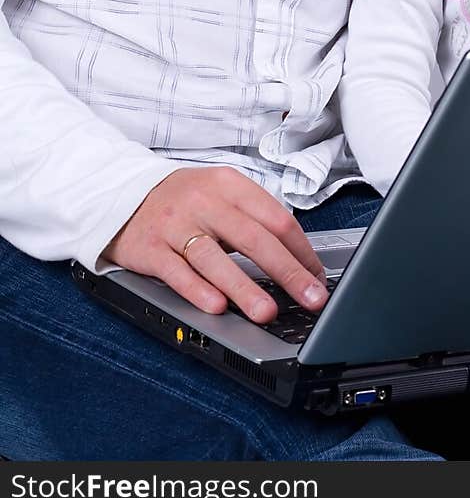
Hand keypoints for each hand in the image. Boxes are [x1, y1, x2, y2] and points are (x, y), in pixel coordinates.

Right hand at [103, 167, 327, 322]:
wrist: (122, 195)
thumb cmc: (183, 201)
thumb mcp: (220, 195)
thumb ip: (253, 220)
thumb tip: (296, 259)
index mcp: (229, 185)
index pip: (275, 218)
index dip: (301, 250)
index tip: (318, 277)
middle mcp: (204, 201)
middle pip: (253, 238)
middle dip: (287, 271)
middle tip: (310, 297)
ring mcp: (175, 224)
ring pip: (215, 258)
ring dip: (243, 288)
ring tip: (266, 312)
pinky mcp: (150, 248)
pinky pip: (176, 272)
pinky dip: (197, 290)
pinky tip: (216, 307)